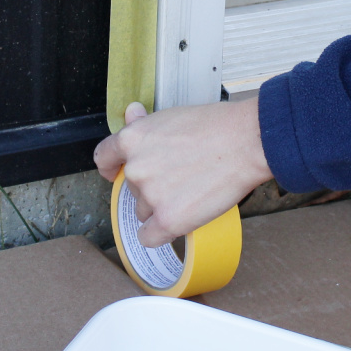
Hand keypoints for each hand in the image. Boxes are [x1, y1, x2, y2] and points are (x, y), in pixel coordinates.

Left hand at [94, 98, 271, 246]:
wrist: (246, 142)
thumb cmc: (217, 126)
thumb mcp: (174, 116)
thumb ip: (146, 123)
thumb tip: (131, 113)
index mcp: (132, 139)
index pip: (104, 157)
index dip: (110, 167)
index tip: (114, 173)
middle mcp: (135, 168)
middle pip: (132, 188)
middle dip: (151, 186)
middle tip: (181, 176)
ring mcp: (150, 196)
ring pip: (144, 211)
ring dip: (162, 207)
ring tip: (192, 191)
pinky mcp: (168, 220)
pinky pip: (150, 237)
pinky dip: (161, 233)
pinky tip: (176, 223)